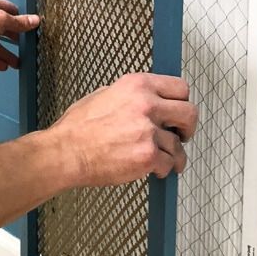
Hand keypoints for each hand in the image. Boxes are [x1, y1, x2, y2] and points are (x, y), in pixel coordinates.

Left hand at [0, 0, 39, 70]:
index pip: (8, 8)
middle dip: (14, 39)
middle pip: (1, 28)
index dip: (19, 17)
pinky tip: (3, 66)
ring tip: (17, 62)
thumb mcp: (2, 20)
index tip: (29, 26)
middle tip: (25, 45)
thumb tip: (34, 20)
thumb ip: (19, 22)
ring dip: (5, 53)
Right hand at [50, 73, 198, 186]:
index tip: (179, 112)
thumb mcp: (103, 95)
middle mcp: (147, 105)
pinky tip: (154, 170)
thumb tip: (145, 99)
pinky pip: (168, 163)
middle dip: (188, 128)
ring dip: (173, 155)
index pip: (180, 88)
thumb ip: (130, 95)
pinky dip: (163, 169)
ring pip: (178, 145)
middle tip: (182, 136)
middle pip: (189, 113)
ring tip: (165, 161)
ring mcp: (149, 131)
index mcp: (137, 86)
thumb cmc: (78, 128)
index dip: (182, 102)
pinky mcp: (148, 155)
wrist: (67, 152)